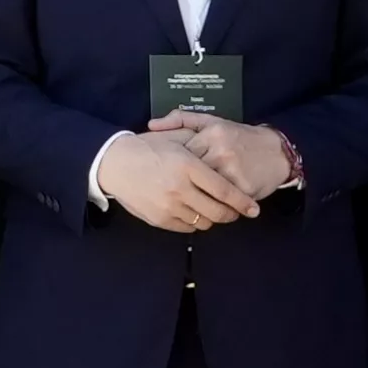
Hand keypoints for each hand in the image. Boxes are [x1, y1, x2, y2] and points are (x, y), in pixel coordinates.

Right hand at [91, 126, 258, 230]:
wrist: (114, 163)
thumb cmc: (146, 148)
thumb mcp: (175, 139)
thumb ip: (201, 148)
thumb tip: (224, 159)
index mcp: (187, 165)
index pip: (224, 190)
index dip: (242, 202)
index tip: (253, 208)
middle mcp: (180, 188)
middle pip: (217, 211)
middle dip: (232, 214)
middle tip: (236, 212)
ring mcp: (168, 206)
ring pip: (203, 222)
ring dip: (213, 218)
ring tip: (214, 210)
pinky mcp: (159, 219)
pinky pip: (187, 228)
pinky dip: (195, 223)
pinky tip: (195, 212)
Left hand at [179, 115, 305, 205]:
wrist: (276, 151)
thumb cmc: (241, 137)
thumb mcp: (212, 122)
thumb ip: (181, 120)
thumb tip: (152, 125)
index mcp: (211, 134)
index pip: (181, 155)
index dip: (174, 167)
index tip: (169, 173)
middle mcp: (221, 151)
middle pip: (190, 175)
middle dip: (182, 184)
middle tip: (173, 191)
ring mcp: (232, 170)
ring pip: (204, 191)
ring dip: (196, 198)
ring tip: (188, 201)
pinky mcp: (243, 187)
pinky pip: (220, 201)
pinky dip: (213, 205)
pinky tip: (207, 207)